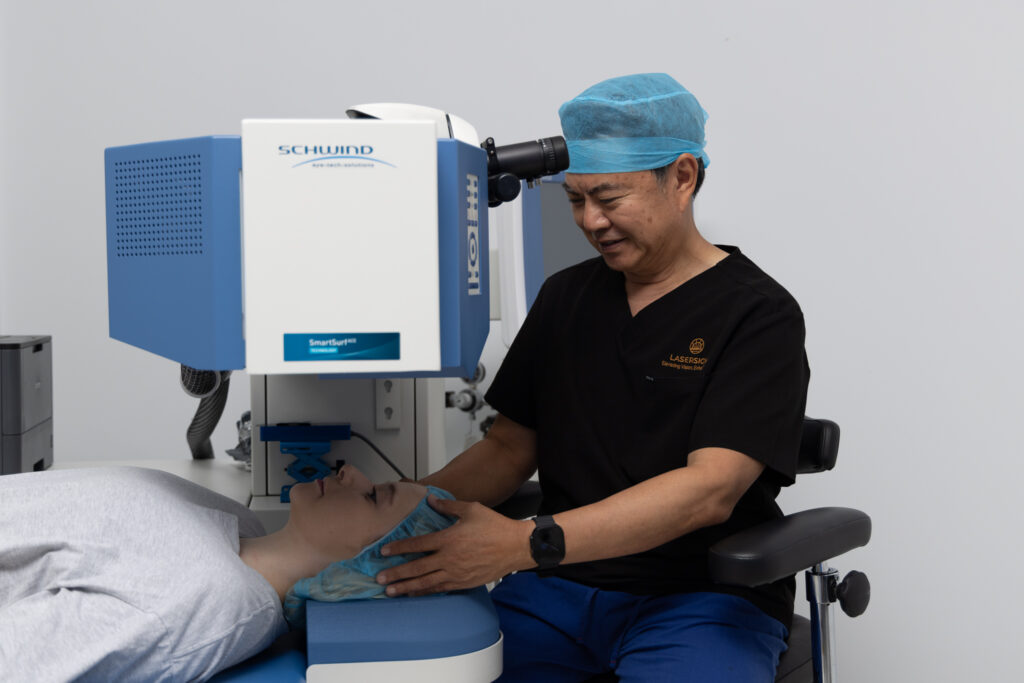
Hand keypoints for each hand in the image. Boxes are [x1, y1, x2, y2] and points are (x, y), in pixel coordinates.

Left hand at [376, 496, 533, 596]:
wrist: (516, 547)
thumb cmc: (495, 526)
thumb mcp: (471, 509)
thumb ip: (448, 505)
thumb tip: (429, 499)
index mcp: (449, 538)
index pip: (418, 544)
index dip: (399, 548)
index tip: (384, 552)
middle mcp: (449, 558)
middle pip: (416, 568)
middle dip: (396, 573)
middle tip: (379, 578)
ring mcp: (456, 573)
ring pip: (425, 583)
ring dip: (405, 587)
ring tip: (389, 592)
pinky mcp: (463, 583)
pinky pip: (439, 589)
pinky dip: (424, 592)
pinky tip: (413, 594)